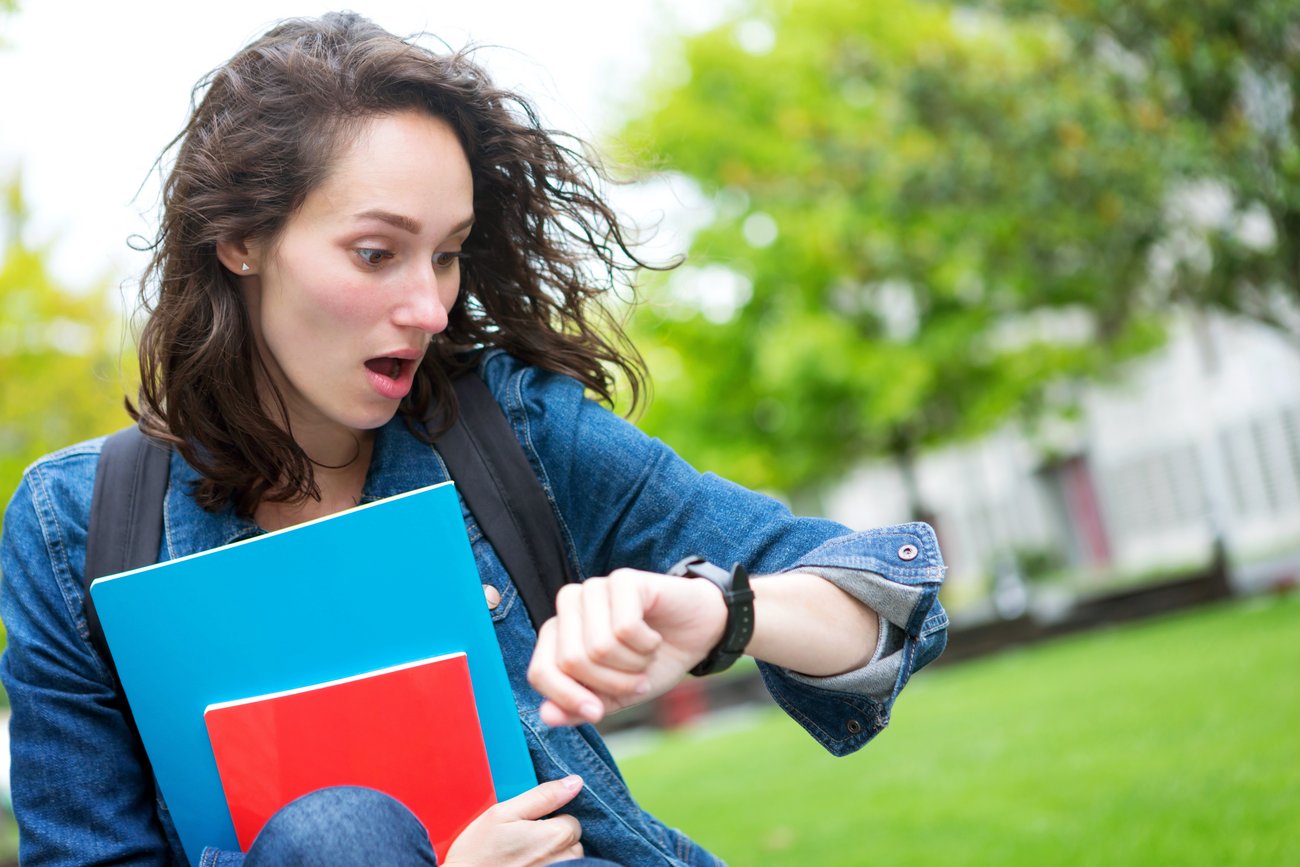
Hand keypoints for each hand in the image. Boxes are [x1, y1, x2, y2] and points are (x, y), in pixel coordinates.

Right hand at [442, 775, 584, 866]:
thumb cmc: (479, 853)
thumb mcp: (503, 813)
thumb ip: (543, 795)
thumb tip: (574, 782)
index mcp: (555, 836)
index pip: (571, 820)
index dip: (549, 819)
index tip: (528, 826)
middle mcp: (563, 859)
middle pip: (571, 840)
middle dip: (553, 838)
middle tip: (522, 841)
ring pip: (568, 858)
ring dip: (552, 855)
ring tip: (523, 856)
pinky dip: (548, 865)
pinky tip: (527, 865)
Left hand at [527, 569, 727, 725]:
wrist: (698, 635)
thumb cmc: (653, 663)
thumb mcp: (615, 697)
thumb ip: (578, 708)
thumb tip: (546, 716)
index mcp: (558, 633)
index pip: (540, 671)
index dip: (567, 698)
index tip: (597, 713)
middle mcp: (570, 606)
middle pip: (572, 660)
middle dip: (611, 683)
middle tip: (638, 680)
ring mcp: (595, 588)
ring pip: (598, 646)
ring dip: (633, 664)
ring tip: (647, 656)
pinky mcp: (623, 580)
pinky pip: (625, 628)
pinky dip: (646, 645)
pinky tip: (654, 638)